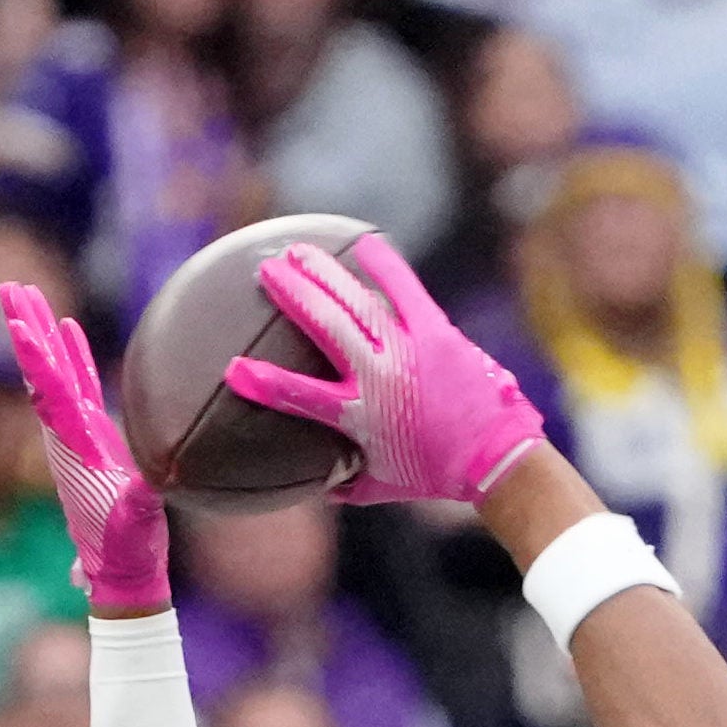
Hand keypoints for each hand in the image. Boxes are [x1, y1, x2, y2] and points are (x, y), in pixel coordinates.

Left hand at [0, 274, 170, 612]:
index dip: (36, 358)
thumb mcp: (137, 525)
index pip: (50, 394)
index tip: (17, 323)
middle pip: (42, 371)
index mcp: (73, 450)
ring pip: (55, 372)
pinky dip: (71, 355)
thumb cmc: (130, 551)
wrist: (120, 574)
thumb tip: (142, 490)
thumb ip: (138, 504)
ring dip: (41, 332)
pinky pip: (79, 385)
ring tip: (27, 293)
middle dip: (25, 328)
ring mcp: (77, 434)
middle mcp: (66, 437)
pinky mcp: (93, 437)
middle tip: (8, 285)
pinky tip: (67, 327)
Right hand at [226, 230, 546, 512]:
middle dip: (291, 294)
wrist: (493, 457)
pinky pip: (406, 289)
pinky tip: (364, 241)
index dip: (263, 382)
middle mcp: (376, 378)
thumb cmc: (434, 475)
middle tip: (266, 270)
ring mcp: (405, 350)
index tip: (234, 369)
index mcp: (356, 416)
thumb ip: (343, 482)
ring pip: (354, 302)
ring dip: (323, 273)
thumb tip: (316, 483)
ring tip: (298, 252)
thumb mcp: (380, 485)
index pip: (298, 395)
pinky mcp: (435, 332)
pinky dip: (385, 264)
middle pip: (322, 326)